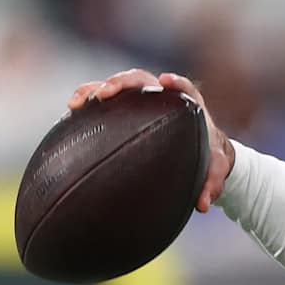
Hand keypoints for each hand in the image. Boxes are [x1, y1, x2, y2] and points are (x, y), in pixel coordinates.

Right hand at [67, 68, 233, 212]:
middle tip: (105, 93)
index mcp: (187, 104)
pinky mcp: (123, 108)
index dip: (176, 82)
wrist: (197, 151)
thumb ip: (212, 184)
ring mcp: (140, 100)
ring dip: (94, 89)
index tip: (165, 81)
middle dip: (121, 82)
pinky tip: (71, 112)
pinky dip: (87, 102)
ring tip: (76, 102)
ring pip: (116, 87)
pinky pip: (103, 101)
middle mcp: (161, 95)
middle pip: (140, 79)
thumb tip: (202, 205)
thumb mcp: (213, 169)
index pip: (183, 87)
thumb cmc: (206, 156)